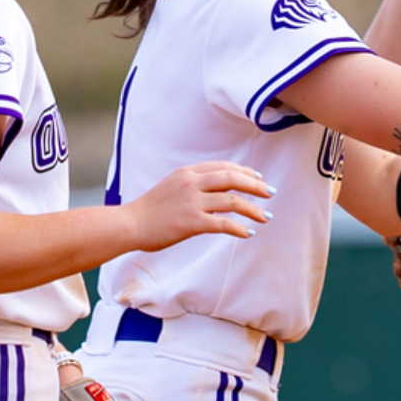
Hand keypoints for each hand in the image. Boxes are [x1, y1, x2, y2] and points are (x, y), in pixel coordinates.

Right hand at [126, 161, 274, 251]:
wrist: (129, 224)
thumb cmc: (149, 210)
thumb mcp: (171, 187)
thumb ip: (192, 185)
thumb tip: (216, 191)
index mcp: (187, 172)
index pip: (223, 167)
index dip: (244, 171)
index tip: (257, 177)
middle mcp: (192, 183)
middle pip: (233, 178)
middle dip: (255, 185)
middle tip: (270, 193)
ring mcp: (193, 202)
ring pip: (233, 201)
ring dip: (253, 209)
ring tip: (266, 216)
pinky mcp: (192, 222)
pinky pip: (224, 224)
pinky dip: (240, 228)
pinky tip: (249, 233)